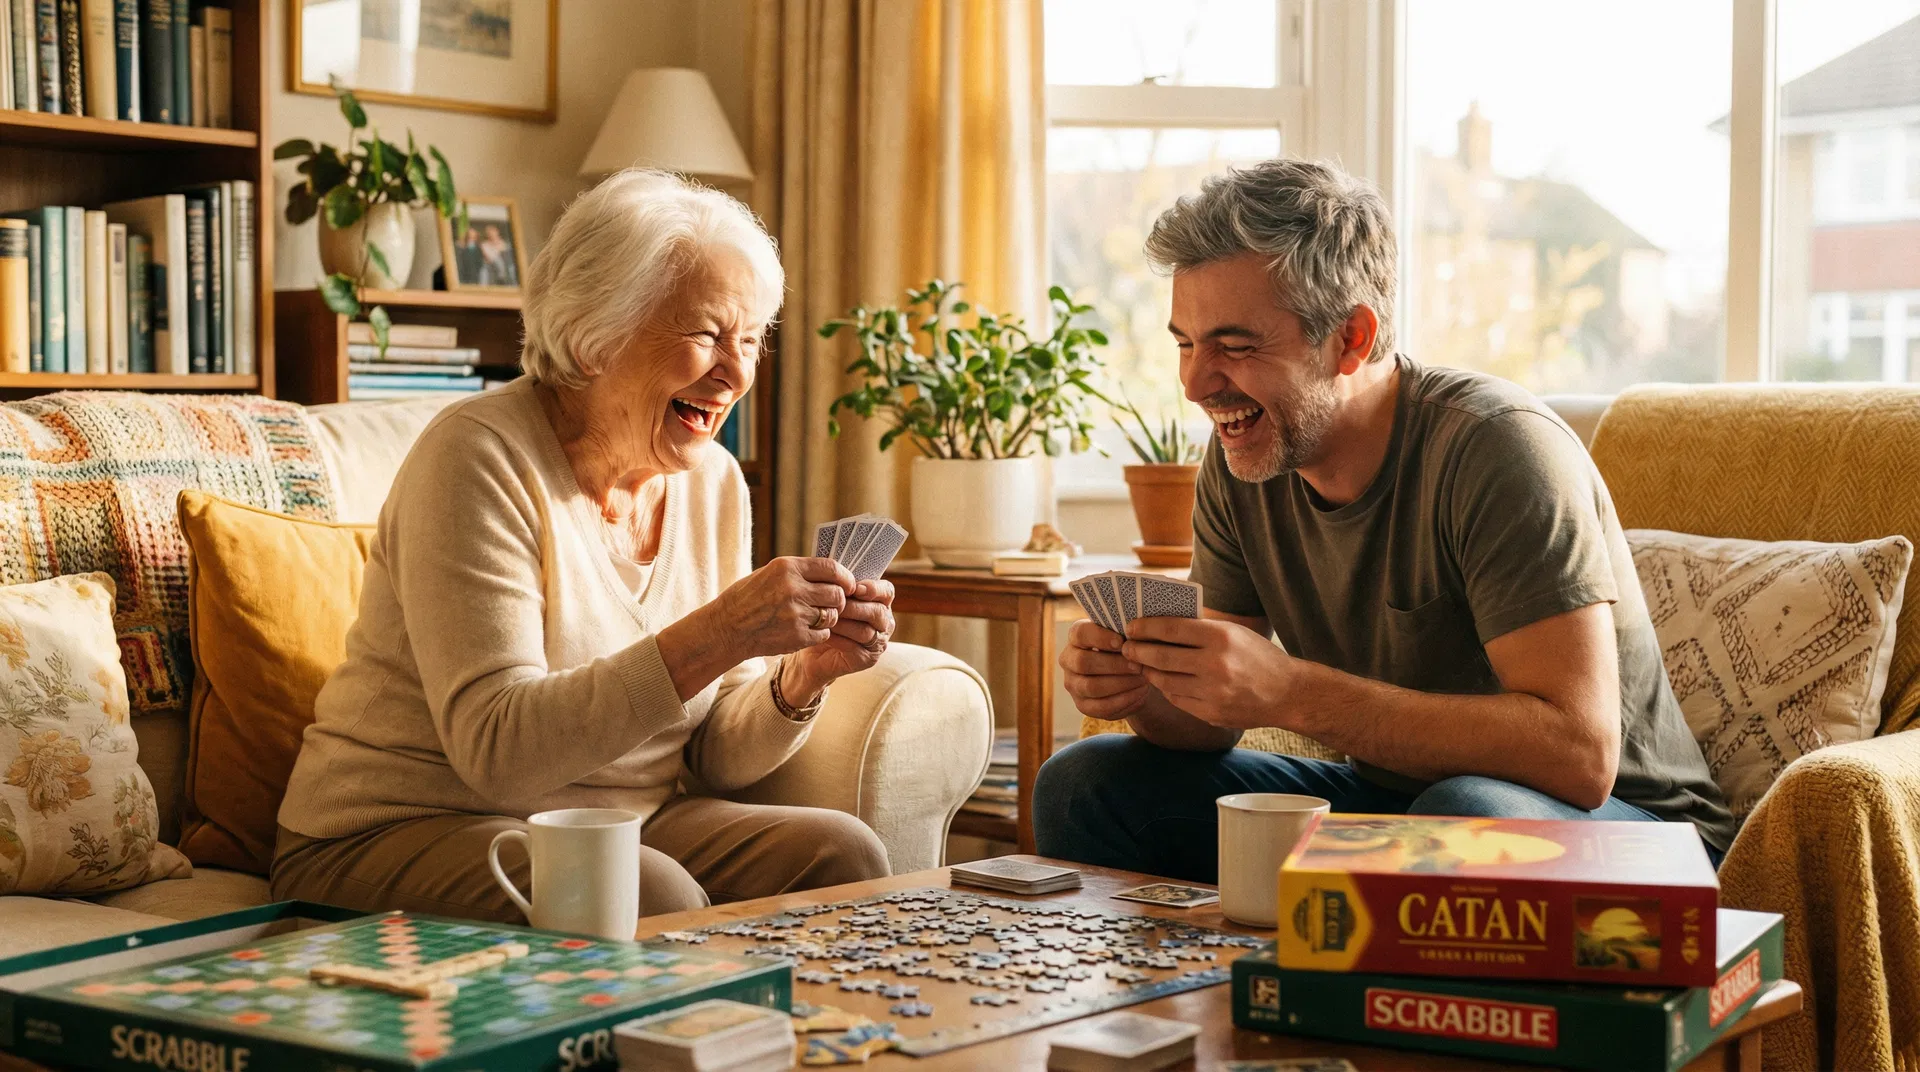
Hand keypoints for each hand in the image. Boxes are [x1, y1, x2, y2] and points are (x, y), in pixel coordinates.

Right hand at [712, 556, 855, 661]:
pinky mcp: (796, 636)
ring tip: (815, 616)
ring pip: (832, 615)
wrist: (726, 627)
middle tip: (831, 603)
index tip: (848, 584)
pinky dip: (819, 633)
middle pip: (836, 593)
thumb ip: (799, 572)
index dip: (845, 577)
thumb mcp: (770, 573)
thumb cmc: (747, 598)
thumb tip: (832, 573)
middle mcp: (793, 589)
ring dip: (829, 616)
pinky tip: (806, 629)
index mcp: (787, 568)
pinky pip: (823, 634)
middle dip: (838, 599)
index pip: (831, 568)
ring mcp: (795, 614)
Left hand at [785, 580, 896, 699]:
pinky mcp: (868, 659)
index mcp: (880, 602)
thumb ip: (840, 586)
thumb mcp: (832, 598)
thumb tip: (837, 572)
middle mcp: (884, 622)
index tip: (856, 588)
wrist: (812, 651)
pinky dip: (839, 640)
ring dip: (844, 624)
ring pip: (866, 631)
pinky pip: (856, 648)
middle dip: (854, 608)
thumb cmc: (824, 619)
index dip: (874, 589)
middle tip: (835, 606)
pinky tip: (826, 635)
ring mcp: (878, 642)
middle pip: (877, 612)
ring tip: (826, 620)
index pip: (887, 591)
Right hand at [1060, 618, 1151, 720]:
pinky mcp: (1083, 705)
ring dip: (1121, 684)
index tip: (1121, 642)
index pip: (1080, 633)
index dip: (1100, 637)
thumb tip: (1134, 637)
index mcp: (1076, 637)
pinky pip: (1101, 707)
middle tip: (1138, 666)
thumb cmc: (1126, 648)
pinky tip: (1140, 693)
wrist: (1130, 673)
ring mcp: (1073, 684)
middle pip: (1083, 662)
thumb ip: (1125, 634)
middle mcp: (1069, 660)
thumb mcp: (1125, 636)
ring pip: (1092, 687)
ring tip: (1142, 680)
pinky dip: (1124, 700)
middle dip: (1114, 665)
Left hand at [1122, 617, 1296, 729]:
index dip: (1145, 627)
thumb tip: (1158, 624)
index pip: (1171, 628)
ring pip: (1165, 680)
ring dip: (1148, 671)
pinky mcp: (1211, 712)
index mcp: (1220, 637)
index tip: (1131, 626)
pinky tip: (1161, 680)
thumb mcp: (1233, 633)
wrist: (1288, 694)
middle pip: (1161, 656)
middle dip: (1137, 651)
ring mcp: (1213, 691)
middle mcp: (1215, 664)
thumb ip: (1199, 629)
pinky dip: (1166, 688)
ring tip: (1141, 663)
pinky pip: (1177, 699)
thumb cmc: (1257, 656)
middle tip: (1126, 647)